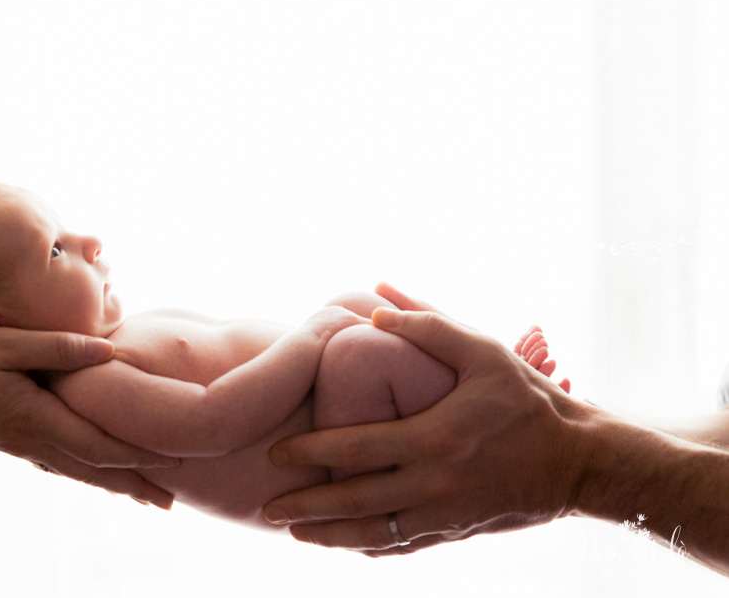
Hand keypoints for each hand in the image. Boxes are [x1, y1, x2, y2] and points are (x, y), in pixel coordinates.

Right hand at [0, 323, 177, 508]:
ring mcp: (19, 444)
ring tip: (142, 496)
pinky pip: (58, 463)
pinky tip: (93, 473)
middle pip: (94, 470)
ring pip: (76, 471)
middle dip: (134, 486)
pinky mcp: (9, 440)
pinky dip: (84, 473)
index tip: (175, 464)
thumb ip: (58, 348)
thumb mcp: (2, 342)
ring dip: (113, 485)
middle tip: (170, 503)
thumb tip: (111, 353)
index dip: (139, 455)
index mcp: (36, 419)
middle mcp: (32, 440)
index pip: (100, 445)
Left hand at [263, 295, 588, 554]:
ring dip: (331, 537)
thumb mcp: (483, 351)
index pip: (354, 447)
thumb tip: (376, 302)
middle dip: (307, 507)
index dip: (311, 450)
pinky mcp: (457, 531)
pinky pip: (404, 546)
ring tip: (296, 533)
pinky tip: (349, 546)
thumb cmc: (530, 400)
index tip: (276, 453)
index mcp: (434, 438)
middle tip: (269, 508)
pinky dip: (372, 549)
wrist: (582, 460)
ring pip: (375, 536)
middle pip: (354, 502)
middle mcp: (434, 484)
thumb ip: (427, 323)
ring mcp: (445, 515)